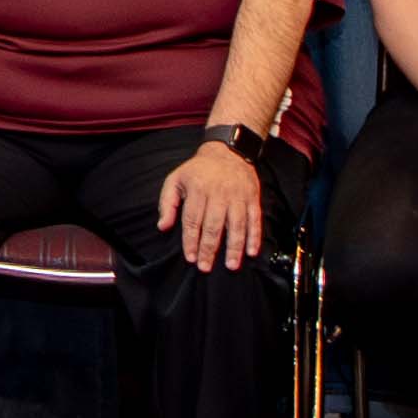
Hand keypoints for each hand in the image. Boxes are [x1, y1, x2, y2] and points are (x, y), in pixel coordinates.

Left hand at [160, 135, 270, 273]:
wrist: (227, 150)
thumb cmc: (198, 170)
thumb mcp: (176, 179)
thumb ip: (167, 203)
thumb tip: (163, 227)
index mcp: (198, 189)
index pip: (193, 220)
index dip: (191, 240)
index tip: (190, 258)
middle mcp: (219, 193)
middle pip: (214, 225)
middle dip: (209, 249)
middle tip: (205, 267)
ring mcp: (238, 196)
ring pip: (236, 224)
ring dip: (234, 247)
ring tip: (231, 265)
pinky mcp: (252, 198)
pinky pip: (255, 219)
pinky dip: (254, 236)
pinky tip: (251, 252)